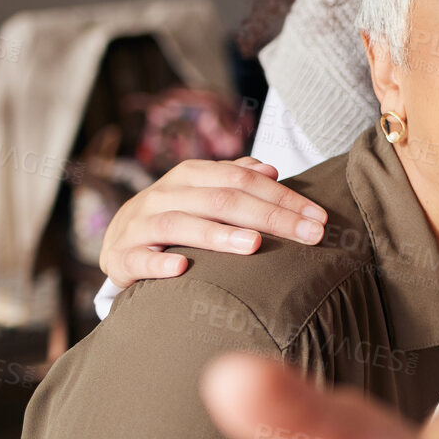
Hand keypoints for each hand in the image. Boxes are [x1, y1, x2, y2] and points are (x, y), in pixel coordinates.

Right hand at [99, 157, 325, 287]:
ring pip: (181, 225)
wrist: (119, 241)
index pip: (244, 180)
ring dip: (219, 235)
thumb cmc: (177, 215)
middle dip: (271, 217)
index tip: (319, 218)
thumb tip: (271, 169)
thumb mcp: (204, 191)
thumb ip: (235, 178)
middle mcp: (165, 195)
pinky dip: (159, 264)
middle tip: (309, 235)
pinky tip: (183, 268)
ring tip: (254, 245)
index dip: (284, 197)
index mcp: (191, 175)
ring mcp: (140, 224)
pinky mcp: (122, 256)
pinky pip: (140, 259)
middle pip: (223, 200)